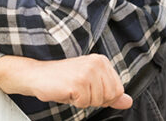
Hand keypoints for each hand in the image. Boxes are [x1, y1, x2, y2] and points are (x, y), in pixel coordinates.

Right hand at [0, 54, 131, 109]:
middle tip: (79, 89)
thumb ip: (110, 93)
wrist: (38, 75)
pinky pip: (85, 104)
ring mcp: (87, 72)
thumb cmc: (63, 79)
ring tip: (72, 89)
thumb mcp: (90, 84)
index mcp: (102, 61)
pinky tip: (66, 91)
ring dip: (83, 101)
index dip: (103, 96)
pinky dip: (75, 102)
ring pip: (98, 101)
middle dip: (94, 100)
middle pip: (110, 96)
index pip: (118, 90)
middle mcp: (97, 63)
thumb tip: (128, 101)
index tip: (88, 88)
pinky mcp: (78, 83)